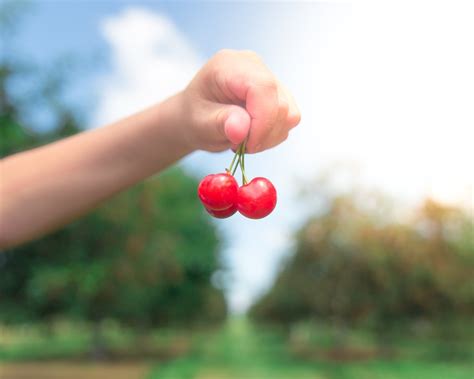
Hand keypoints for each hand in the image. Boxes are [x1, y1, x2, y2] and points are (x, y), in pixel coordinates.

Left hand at [181, 49, 300, 152]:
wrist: (195, 116)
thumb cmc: (195, 118)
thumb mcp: (200, 124)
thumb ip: (220, 123)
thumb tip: (242, 128)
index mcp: (230, 65)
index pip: (263, 88)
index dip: (262, 121)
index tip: (248, 145)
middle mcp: (254, 65)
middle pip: (280, 103)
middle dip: (264, 134)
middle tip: (240, 145)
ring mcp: (269, 78)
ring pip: (289, 114)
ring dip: (269, 136)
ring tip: (244, 140)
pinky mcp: (279, 93)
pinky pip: (289, 119)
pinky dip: (274, 135)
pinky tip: (253, 135)